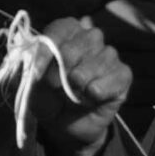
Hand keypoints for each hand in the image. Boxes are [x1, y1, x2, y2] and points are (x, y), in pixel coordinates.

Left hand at [30, 17, 130, 155]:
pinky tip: (90, 98)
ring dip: (79, 85)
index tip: (36, 71)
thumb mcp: (31, 85)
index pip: (60, 29)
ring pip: (95, 64)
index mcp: (66, 30)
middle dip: (61, 71)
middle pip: (76, 46)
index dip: (47, 50)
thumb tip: (35, 61)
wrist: (65, 126)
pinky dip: (97, 93)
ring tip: (74, 94)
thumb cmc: (47, 97)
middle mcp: (90, 37)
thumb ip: (31, 70)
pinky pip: (113, 79)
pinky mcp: (123, 74)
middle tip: (55, 87)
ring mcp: (109, 55)